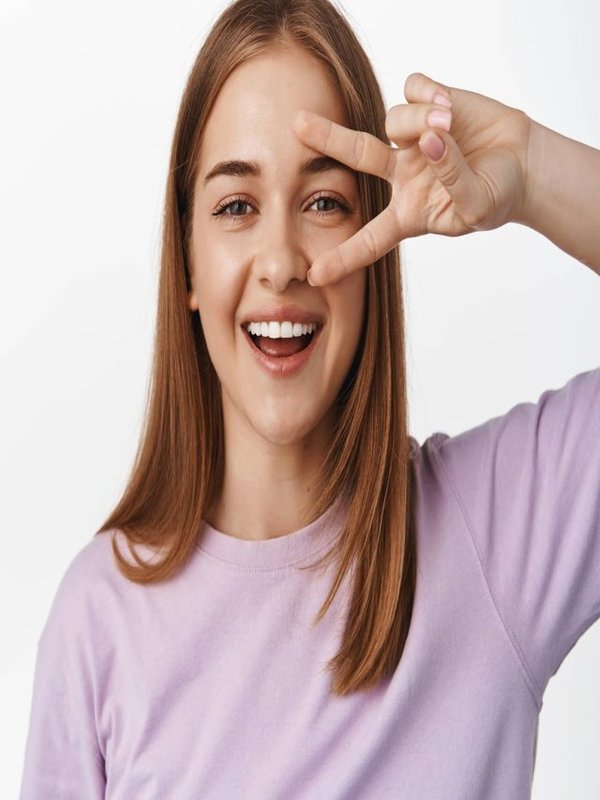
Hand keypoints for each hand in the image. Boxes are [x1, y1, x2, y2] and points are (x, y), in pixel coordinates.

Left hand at [292, 72, 531, 285]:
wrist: (525, 165)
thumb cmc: (498, 197)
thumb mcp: (477, 207)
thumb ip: (454, 180)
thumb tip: (431, 140)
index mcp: (407, 213)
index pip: (370, 239)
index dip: (344, 258)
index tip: (313, 276)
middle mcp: (401, 174)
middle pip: (357, 155)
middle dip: (328, 139)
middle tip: (296, 126)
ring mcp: (413, 139)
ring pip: (397, 119)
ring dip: (421, 120)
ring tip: (449, 125)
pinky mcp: (430, 105)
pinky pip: (414, 89)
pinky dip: (428, 94)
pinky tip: (449, 106)